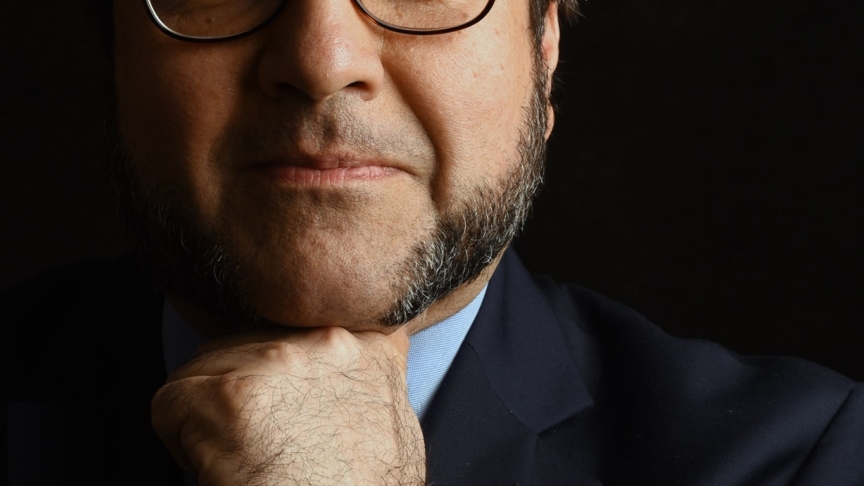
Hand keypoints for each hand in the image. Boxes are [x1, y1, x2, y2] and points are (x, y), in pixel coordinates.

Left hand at [151, 326, 424, 484]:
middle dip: (246, 388)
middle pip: (251, 339)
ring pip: (208, 365)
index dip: (285, 366)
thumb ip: (373, 378)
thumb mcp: (397, 427)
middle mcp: (326, 340)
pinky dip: (181, 439)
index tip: (284, 400)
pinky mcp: (226, 393)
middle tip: (265, 442)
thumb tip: (366, 361)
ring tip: (246, 457)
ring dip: (212, 411)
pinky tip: (221, 469)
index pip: (304, 322)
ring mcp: (276, 361)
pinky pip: (172, 401)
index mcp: (371, 346)